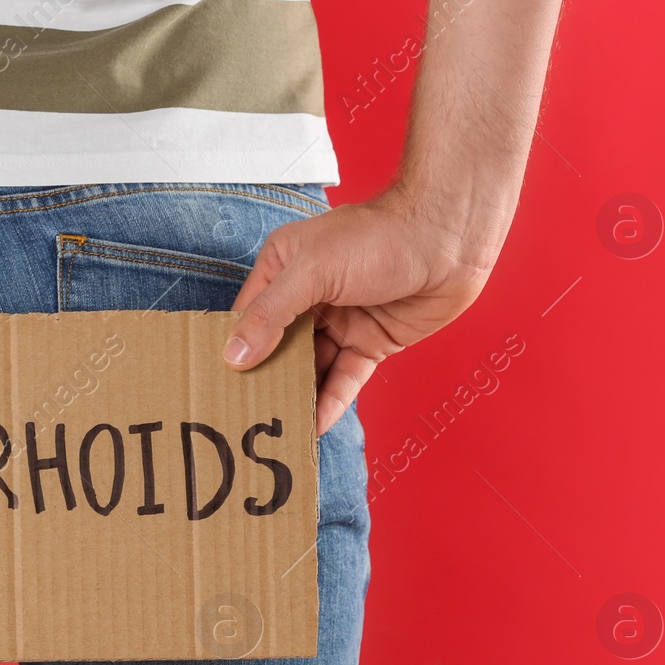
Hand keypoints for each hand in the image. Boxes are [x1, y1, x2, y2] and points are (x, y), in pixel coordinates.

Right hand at [223, 185, 504, 435]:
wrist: (449, 240)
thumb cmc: (379, 238)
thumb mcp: (312, 271)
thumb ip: (271, 314)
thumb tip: (234, 356)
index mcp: (284, 266)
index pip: (248, 315)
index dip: (233, 347)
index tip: (215, 382)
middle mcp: (308, 295)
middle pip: (277, 346)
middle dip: (263, 378)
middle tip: (240, 414)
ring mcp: (340, 321)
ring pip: (310, 366)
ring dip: (295, 394)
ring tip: (273, 427)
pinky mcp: (370, 343)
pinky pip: (344, 378)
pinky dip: (330, 401)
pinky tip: (314, 425)